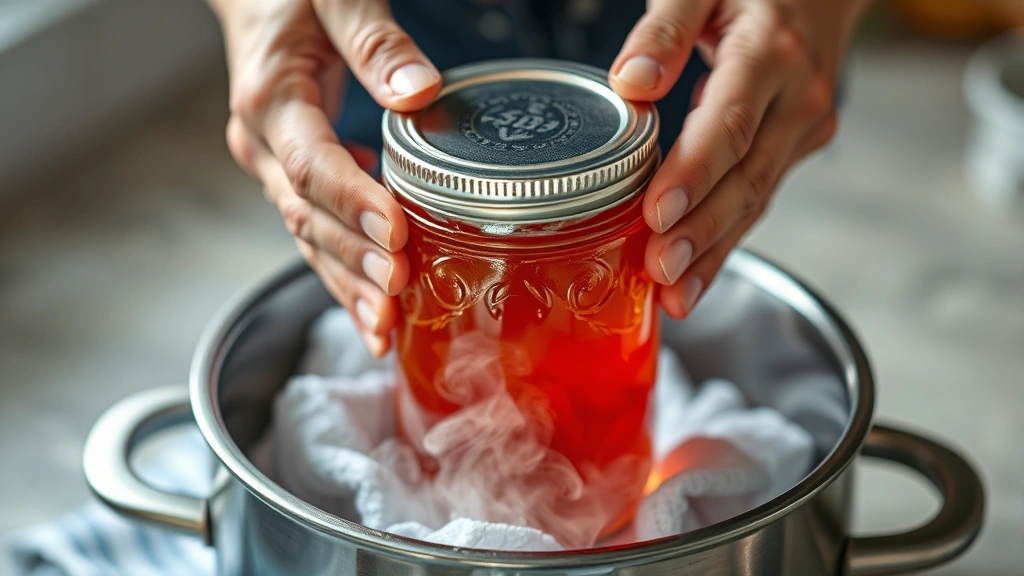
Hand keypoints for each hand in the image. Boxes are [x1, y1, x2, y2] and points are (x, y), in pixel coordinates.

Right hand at [211, 0, 440, 354]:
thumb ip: (376, 42)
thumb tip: (419, 91)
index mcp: (270, 99)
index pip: (311, 164)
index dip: (352, 203)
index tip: (395, 234)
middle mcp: (262, 143)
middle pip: (307, 216)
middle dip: (352, 261)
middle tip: (395, 296)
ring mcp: (271, 166)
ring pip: (307, 237)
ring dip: (345, 284)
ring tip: (383, 328)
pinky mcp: (290, 179)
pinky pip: (314, 234)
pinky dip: (342, 275)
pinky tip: (372, 311)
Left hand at [610, 0, 870, 317]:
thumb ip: (665, 29)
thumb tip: (631, 81)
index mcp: (768, 52)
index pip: (728, 123)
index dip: (693, 173)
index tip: (657, 213)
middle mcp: (797, 97)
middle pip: (746, 177)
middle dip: (702, 232)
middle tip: (661, 273)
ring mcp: (805, 127)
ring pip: (756, 199)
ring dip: (715, 251)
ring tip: (676, 296)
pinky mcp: (798, 147)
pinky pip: (760, 198)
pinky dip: (727, 240)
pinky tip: (696, 277)